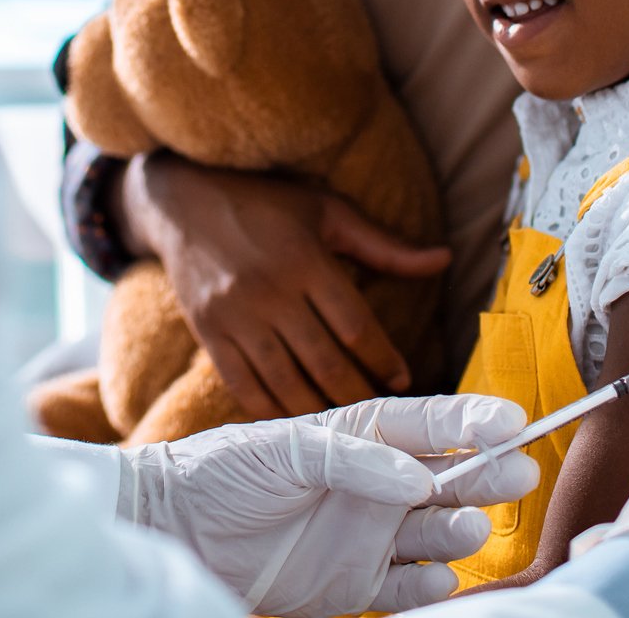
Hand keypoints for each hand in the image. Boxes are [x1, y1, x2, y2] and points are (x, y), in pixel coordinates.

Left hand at [120, 394, 539, 616]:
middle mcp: (377, 483)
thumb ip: (355, 457)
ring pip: (436, 531)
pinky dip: (428, 583)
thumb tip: (419, 475)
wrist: (177, 529)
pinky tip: (440, 575)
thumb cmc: (226, 470)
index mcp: (363, 436)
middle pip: (449, 476)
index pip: (430, 423)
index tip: (514, 420)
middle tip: (522, 470)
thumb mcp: (286, 447)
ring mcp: (369, 534)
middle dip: (487, 472)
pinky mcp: (355, 583)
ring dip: (460, 527)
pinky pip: (406, 585)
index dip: (474, 421)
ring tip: (472, 523)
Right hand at [123, 153, 450, 416]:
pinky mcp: (208, 333)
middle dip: (359, 395)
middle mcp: (269, 290)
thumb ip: (385, 244)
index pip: (355, 325)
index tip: (403, 379)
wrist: (183, 201)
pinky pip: (244, 385)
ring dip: (320, 411)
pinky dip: (272, 411)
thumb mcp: (328, 212)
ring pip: (286, 382)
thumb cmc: (267, 203)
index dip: (384, 359)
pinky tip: (295, 423)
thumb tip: (444, 258)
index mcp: (305, 259)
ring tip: (346, 427)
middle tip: (382, 415)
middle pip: (325, 362)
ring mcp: (235, 315)